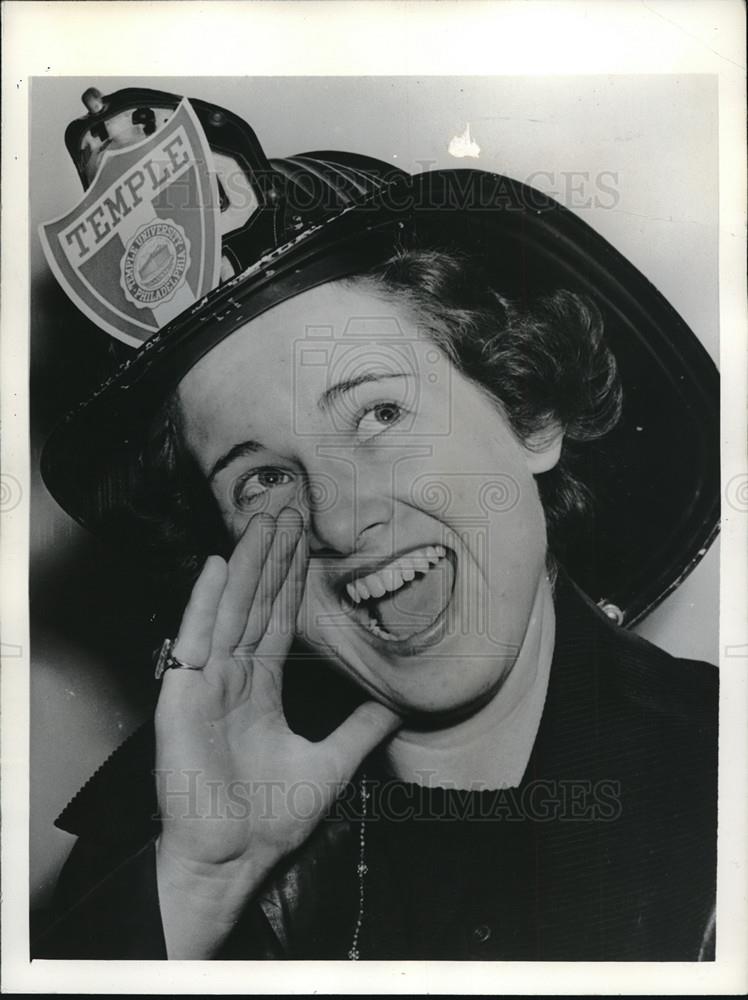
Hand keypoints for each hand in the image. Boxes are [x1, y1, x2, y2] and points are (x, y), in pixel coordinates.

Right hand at [153, 508, 400, 955]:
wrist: (234, 859)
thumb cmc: (270, 817)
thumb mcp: (332, 763)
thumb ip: (361, 729)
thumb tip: (401, 704)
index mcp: (259, 686)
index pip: (276, 618)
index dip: (290, 577)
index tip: (303, 536)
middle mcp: (231, 676)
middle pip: (253, 602)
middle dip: (269, 555)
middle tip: (284, 505)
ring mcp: (205, 684)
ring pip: (229, 611)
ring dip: (243, 565)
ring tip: (259, 520)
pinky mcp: (183, 701)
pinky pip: (194, 645)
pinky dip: (203, 605)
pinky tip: (213, 567)